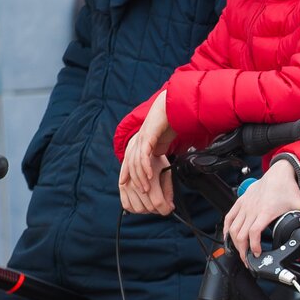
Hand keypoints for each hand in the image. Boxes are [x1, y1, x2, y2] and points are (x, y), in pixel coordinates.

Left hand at [118, 93, 175, 214]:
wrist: (173, 106)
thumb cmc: (170, 123)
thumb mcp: (163, 141)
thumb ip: (159, 151)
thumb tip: (162, 162)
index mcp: (139, 142)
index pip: (129, 161)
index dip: (125, 174)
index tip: (125, 187)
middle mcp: (137, 140)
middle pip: (130, 164)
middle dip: (134, 180)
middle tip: (141, 194)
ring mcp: (141, 137)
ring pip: (136, 162)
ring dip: (140, 177)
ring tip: (145, 189)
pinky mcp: (148, 135)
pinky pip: (144, 155)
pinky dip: (145, 167)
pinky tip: (149, 176)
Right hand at [118, 142, 172, 214]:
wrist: (140, 149)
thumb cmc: (155, 161)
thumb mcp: (167, 172)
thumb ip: (168, 191)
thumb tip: (170, 206)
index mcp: (149, 178)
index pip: (158, 202)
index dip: (166, 209)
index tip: (169, 209)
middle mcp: (136, 183)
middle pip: (149, 207)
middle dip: (159, 209)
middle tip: (163, 204)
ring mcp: (127, 186)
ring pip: (139, 209)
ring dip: (148, 209)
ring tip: (152, 202)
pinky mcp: (121, 188)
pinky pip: (127, 205)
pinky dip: (135, 208)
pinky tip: (142, 203)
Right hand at [224, 160, 299, 260]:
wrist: (279, 172)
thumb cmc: (288, 188)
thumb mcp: (299, 207)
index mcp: (266, 211)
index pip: (254, 233)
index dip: (253, 247)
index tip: (257, 255)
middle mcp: (253, 209)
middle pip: (241, 234)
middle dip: (243, 251)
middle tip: (248, 260)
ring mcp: (245, 205)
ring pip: (233, 228)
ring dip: (235, 243)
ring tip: (240, 252)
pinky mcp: (240, 202)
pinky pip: (229, 217)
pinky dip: (226, 229)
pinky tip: (228, 238)